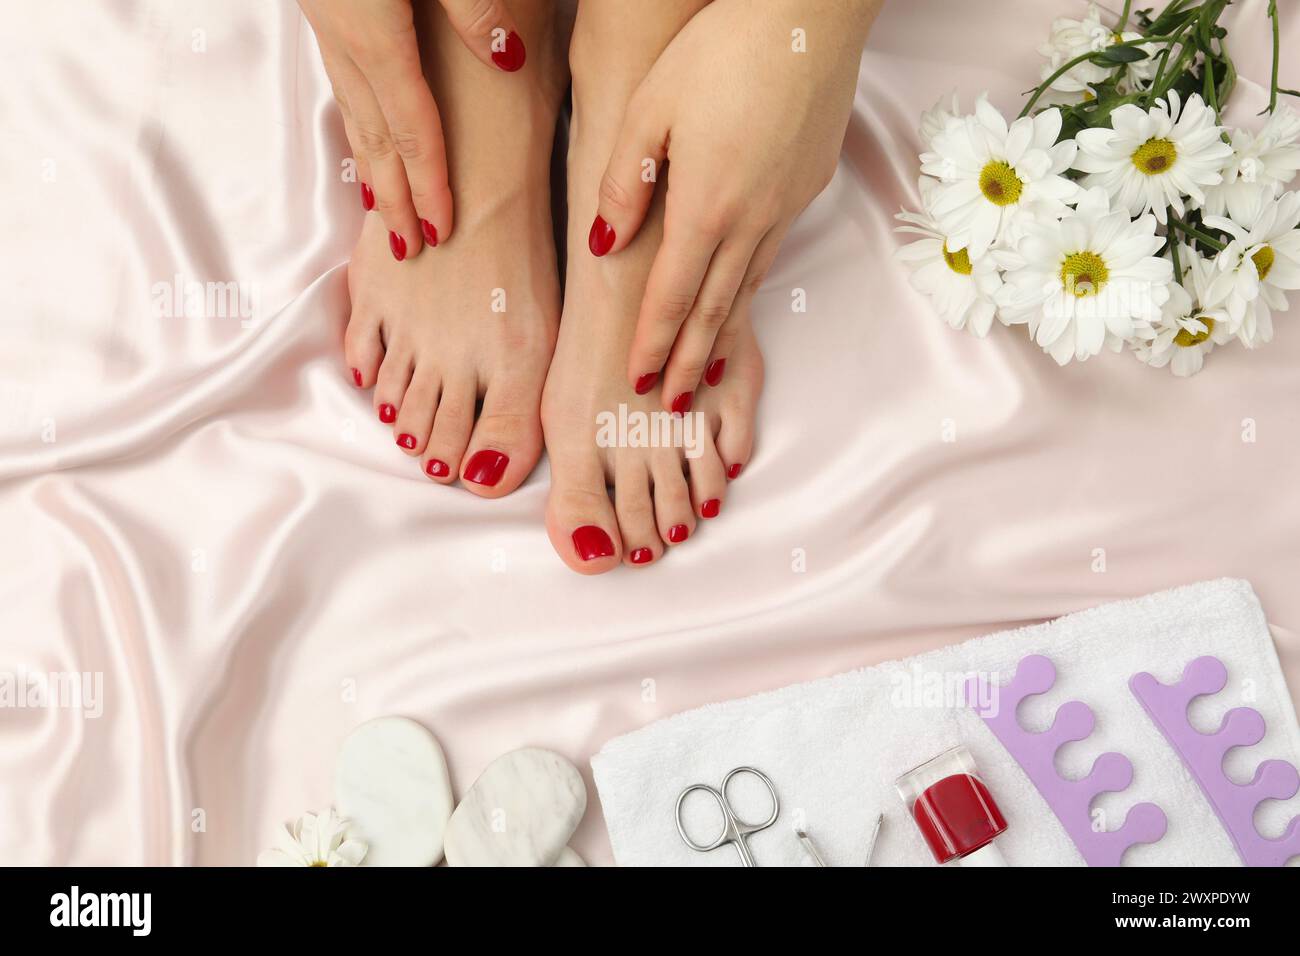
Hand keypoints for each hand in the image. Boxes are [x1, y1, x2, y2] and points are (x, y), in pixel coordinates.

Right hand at [299, 0, 527, 257]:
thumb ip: (472, 10)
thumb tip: (509, 58)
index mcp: (376, 38)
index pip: (411, 131)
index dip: (428, 185)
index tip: (440, 231)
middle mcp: (345, 43)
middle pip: (375, 140)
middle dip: (393, 200)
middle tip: (408, 248)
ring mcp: (326, 28)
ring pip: (351, 115)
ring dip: (369, 168)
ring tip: (383, 211)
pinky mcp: (321, 10)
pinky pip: (341, 86)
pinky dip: (355, 124)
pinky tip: (362, 134)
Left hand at [589, 0, 879, 407]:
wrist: (811, 13)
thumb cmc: (723, 48)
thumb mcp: (651, 108)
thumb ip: (624, 183)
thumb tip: (604, 244)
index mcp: (705, 206)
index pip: (672, 295)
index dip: (654, 342)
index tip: (640, 380)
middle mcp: (751, 219)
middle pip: (715, 309)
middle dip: (691, 362)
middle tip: (676, 404)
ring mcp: (786, 206)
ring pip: (749, 287)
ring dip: (725, 336)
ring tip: (709, 374)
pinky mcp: (809, 186)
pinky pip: (772, 253)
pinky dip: (751, 290)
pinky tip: (741, 298)